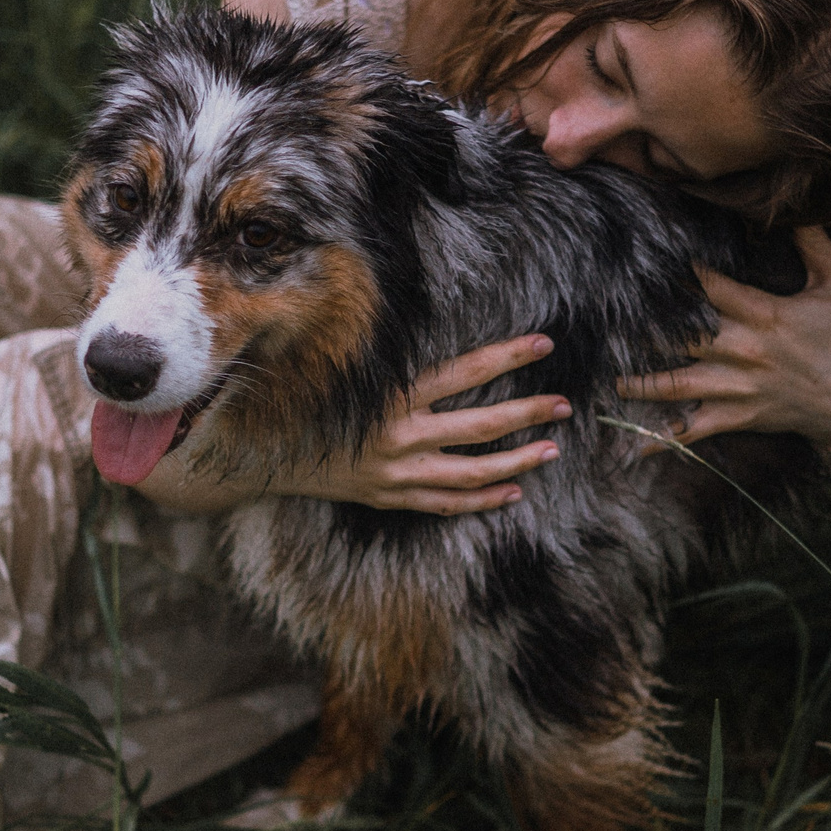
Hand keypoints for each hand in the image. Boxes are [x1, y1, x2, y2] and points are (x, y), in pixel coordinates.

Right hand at [275, 334, 571, 514]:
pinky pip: (447, 504)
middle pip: (481, 427)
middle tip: (565, 404)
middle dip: (528, 413)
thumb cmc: (308, 400)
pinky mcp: (391, 498)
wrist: (265, 454)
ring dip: (517, 461)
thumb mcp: (346, 370)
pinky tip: (514, 491)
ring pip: (472, 473)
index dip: (506, 357)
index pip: (463, 373)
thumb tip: (434, 326)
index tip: (543, 343)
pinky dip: (482, 499)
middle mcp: (399, 438)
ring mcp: (397, 475)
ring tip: (552, 448)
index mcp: (391, 398)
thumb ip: (391, 356)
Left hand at [617, 226, 830, 456]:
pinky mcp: (738, 415)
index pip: (711, 288)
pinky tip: (634, 446)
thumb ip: (816, 242)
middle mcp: (744, 350)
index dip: (680, 275)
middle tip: (608, 319)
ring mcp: (737, 386)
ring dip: (641, 382)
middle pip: (683, 336)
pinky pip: (694, 429)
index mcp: (764, 313)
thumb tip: (800, 203)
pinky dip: (663, 439)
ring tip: (612, 378)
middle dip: (645, 328)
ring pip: (677, 383)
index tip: (650, 261)